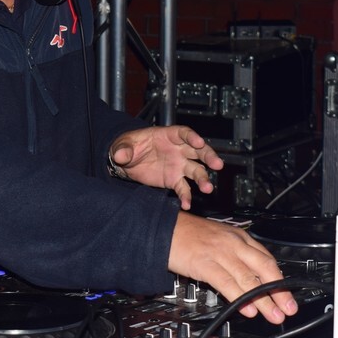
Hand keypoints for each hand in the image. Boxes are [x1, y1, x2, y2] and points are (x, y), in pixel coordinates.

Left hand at [108, 126, 223, 208]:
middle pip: (198, 151)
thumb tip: (120, 155)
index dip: (192, 137)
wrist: (126, 162)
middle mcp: (178, 150)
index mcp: (168, 136)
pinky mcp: (174, 180)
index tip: (199, 142)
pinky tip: (186, 204)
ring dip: (203, 179)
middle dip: (208, 156)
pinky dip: (186, 196)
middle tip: (217, 164)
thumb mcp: (123, 145)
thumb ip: (124, 149)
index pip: (184, 133)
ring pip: (196, 171)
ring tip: (208, 188)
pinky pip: (183, 188)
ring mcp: (179, 165)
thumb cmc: (129, 146)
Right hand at [169, 212, 297, 323]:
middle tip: (289, 308)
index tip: (288, 294)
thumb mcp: (218, 240)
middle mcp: (233, 244)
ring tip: (274, 315)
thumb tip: (249, 279)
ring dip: (264, 300)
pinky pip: (227, 283)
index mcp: (238, 237)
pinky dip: (239, 298)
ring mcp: (220, 253)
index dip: (280, 279)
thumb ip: (235, 257)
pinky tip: (247, 309)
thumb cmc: (186, 235)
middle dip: (280, 291)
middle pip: (264, 268)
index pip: (267, 259)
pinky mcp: (205, 264)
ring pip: (249, 279)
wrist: (162, 228)